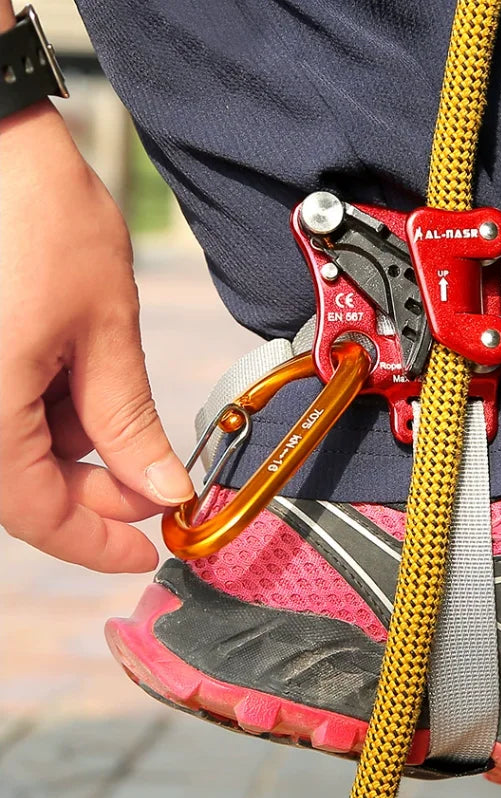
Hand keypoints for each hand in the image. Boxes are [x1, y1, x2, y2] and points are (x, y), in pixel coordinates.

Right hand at [0, 102, 193, 571]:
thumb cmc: (42, 218)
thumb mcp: (103, 331)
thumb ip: (129, 423)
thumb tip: (163, 488)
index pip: (36, 512)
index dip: (96, 541)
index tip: (147, 553)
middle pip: (25, 485)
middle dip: (98, 490)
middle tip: (160, 484)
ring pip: (17, 449)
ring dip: (78, 447)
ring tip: (124, 412)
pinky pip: (6, 410)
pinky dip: (51, 412)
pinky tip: (85, 384)